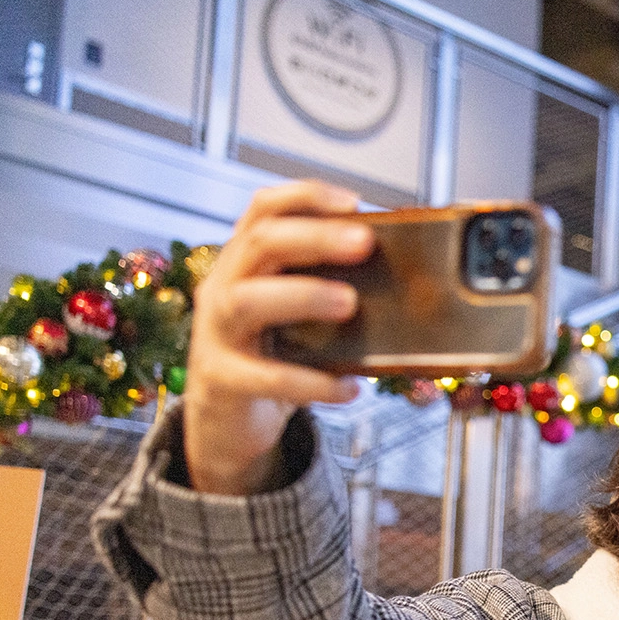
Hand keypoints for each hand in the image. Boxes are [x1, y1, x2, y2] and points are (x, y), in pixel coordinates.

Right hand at [183, 181, 374, 494]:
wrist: (228, 421)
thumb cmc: (270, 358)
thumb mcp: (297, 316)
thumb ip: (330, 289)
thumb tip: (401, 275)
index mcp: (245, 263)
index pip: (263, 210)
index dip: (305, 197)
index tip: (351, 202)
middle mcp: (225, 287)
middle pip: (260, 244)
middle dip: (314, 237)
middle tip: (363, 243)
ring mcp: (217, 333)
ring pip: (248, 301)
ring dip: (303, 295)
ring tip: (350, 303)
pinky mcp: (223, 380)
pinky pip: (264, 377)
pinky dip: (310, 382)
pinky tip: (348, 387)